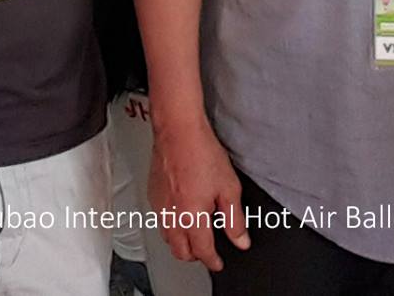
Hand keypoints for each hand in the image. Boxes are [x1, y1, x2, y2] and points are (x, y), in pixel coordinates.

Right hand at [148, 113, 247, 270]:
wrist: (178, 130)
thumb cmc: (201, 152)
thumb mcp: (229, 187)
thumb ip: (235, 218)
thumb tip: (240, 240)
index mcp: (192, 217)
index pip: (202, 251)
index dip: (213, 261)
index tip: (218, 263)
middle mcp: (172, 216)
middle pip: (180, 251)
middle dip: (194, 256)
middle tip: (207, 252)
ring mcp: (160, 206)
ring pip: (168, 238)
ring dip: (181, 242)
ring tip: (194, 235)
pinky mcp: (152, 194)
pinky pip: (160, 220)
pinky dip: (171, 225)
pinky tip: (180, 214)